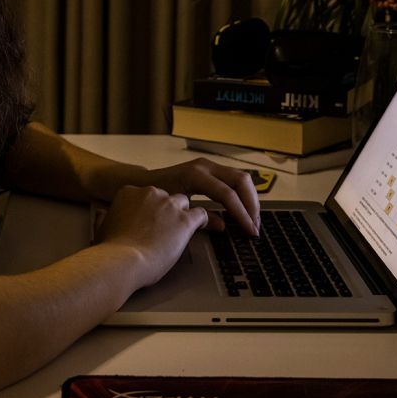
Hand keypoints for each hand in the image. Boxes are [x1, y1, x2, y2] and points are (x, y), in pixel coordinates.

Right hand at [95, 185, 209, 286]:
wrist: (121, 261)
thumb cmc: (110, 250)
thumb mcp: (102, 227)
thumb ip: (106, 217)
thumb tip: (101, 216)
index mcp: (130, 192)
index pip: (147, 195)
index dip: (150, 208)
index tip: (151, 218)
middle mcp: (151, 193)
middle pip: (166, 196)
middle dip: (167, 211)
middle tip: (166, 227)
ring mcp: (169, 205)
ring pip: (184, 202)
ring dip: (184, 214)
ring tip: (185, 227)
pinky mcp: (184, 221)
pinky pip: (200, 214)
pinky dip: (203, 221)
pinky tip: (204, 227)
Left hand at [142, 158, 260, 235]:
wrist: (141, 182)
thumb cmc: (156, 197)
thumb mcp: (177, 210)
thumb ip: (201, 218)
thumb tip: (224, 227)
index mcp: (196, 175)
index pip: (227, 194)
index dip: (241, 214)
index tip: (250, 231)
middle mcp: (205, 166)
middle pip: (241, 181)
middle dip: (251, 205)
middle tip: (255, 227)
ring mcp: (209, 166)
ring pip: (241, 178)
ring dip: (250, 200)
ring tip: (253, 221)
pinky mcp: (211, 170)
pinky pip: (234, 180)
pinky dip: (243, 195)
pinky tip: (245, 211)